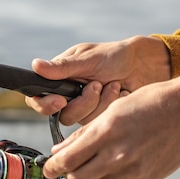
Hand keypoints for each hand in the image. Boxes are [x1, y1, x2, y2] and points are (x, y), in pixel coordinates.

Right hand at [25, 35, 169, 124]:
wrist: (144, 66)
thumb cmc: (115, 56)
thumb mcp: (88, 59)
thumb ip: (63, 67)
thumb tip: (35, 65)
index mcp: (60, 78)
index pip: (38, 98)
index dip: (44, 104)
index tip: (60, 101)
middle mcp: (69, 95)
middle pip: (62, 115)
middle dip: (83, 102)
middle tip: (97, 85)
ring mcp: (85, 108)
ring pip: (82, 120)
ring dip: (101, 101)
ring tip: (114, 85)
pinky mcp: (100, 117)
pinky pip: (99, 122)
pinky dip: (112, 105)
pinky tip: (121, 92)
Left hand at [43, 73, 179, 178]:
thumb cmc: (150, 103)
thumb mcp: (113, 109)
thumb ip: (84, 133)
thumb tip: (59, 151)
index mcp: (107, 132)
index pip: (68, 160)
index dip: (52, 167)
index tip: (48, 168)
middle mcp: (117, 155)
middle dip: (69, 174)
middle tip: (70, 166)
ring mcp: (132, 171)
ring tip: (93, 165)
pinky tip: (112, 168)